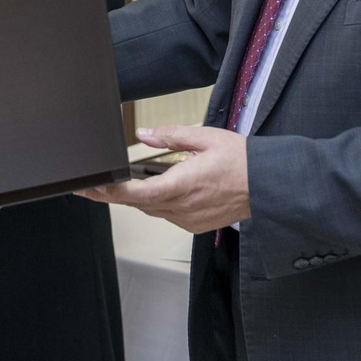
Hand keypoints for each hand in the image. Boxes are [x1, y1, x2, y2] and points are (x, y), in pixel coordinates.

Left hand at [81, 126, 249, 232]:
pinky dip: (157, 205)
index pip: (139, 193)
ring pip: (152, 211)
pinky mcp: (196, 225)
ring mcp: (189, 220)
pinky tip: (154, 193)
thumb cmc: (242, 161)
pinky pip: (168, 216)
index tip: (94, 187)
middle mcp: (184, 207)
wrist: (267, 185)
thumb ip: (171, 136)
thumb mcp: (205, 137)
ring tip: (117, 187)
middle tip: (93, 187)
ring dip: (136, 199)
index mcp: (183, 184)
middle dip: (115, 195)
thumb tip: (143, 135)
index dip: (113, 192)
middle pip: (139, 204)